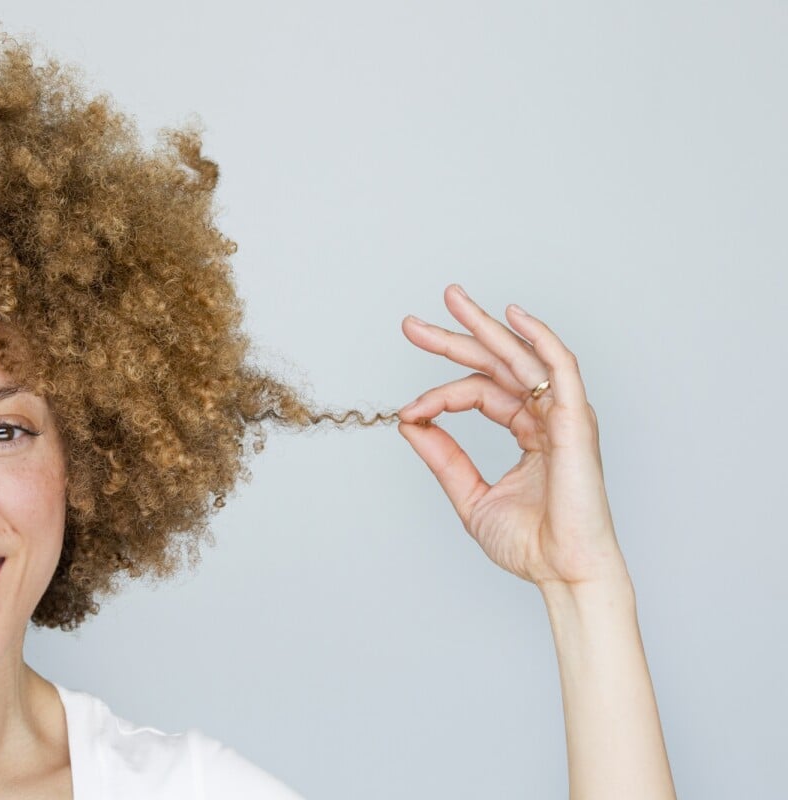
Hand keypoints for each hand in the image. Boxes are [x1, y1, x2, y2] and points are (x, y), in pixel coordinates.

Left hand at [397, 284, 628, 590]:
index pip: (479, 393)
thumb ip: (442, 456)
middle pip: (497, 363)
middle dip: (455, 337)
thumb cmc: (531, 545)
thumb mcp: (469, 493)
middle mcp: (547, 417)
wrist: (562, 573)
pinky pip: (561, 368)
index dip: (439, 395)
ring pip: (521, 357)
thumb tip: (410, 420)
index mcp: (529, 432)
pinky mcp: (575, 421)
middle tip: (412, 323)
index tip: (408, 410)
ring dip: (485, 327)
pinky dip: (539, 338)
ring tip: (450, 299)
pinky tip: (513, 315)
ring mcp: (564, 416)